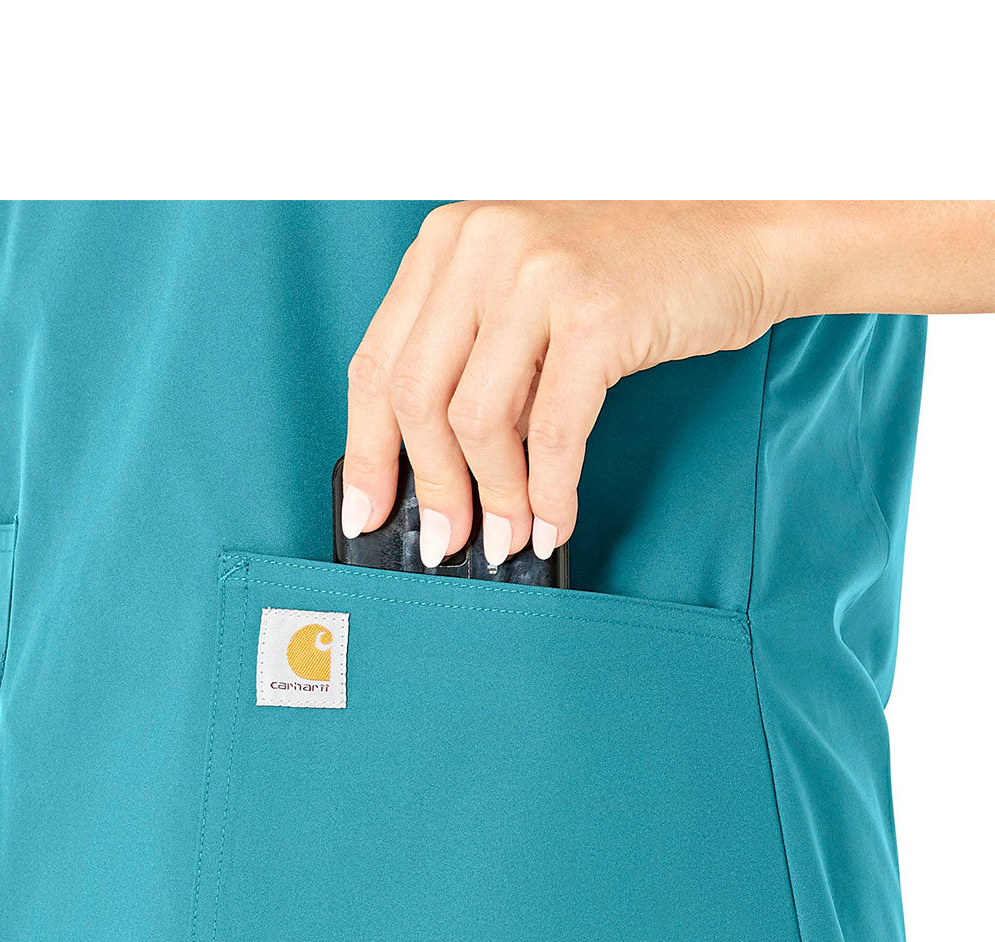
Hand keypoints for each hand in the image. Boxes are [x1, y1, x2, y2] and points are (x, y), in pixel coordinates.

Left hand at [341, 200, 793, 568]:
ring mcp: (537, 273)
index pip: (377, 362)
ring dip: (492, 497)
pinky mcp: (596, 312)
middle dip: (430, 488)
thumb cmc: (636, 273)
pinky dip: (549, 491)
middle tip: (445, 543)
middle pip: (416, 397)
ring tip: (507, 538)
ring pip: (476, 419)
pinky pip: (552, 430)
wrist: (741, 232)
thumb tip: (435, 476)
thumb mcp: (528, 300)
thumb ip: (477, 364)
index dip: (367, 451)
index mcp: (450, 241)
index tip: (366, 512)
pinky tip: (554, 521)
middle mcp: (481, 244)